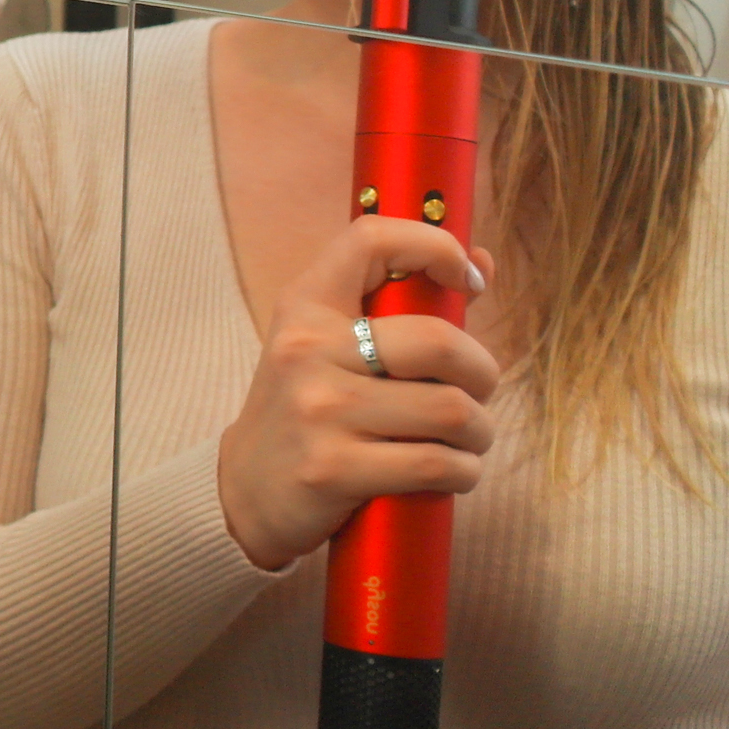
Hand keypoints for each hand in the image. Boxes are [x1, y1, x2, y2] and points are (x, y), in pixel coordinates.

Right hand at [218, 216, 500, 571]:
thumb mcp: (330, 344)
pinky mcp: (332, 469)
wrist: (245, 489)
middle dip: (482, 374)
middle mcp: (306, 349)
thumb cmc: (307, 409)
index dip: (435, 245)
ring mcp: (317, 410)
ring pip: (450, 411)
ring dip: (478, 432)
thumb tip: (482, 262)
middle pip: (439, 342)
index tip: (466, 281)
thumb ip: (401, 301)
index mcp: (306, 306)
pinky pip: (436, 464)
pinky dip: (463, 471)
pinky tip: (451, 471)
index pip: (372, 238)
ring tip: (463, 441)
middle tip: (475, 393)